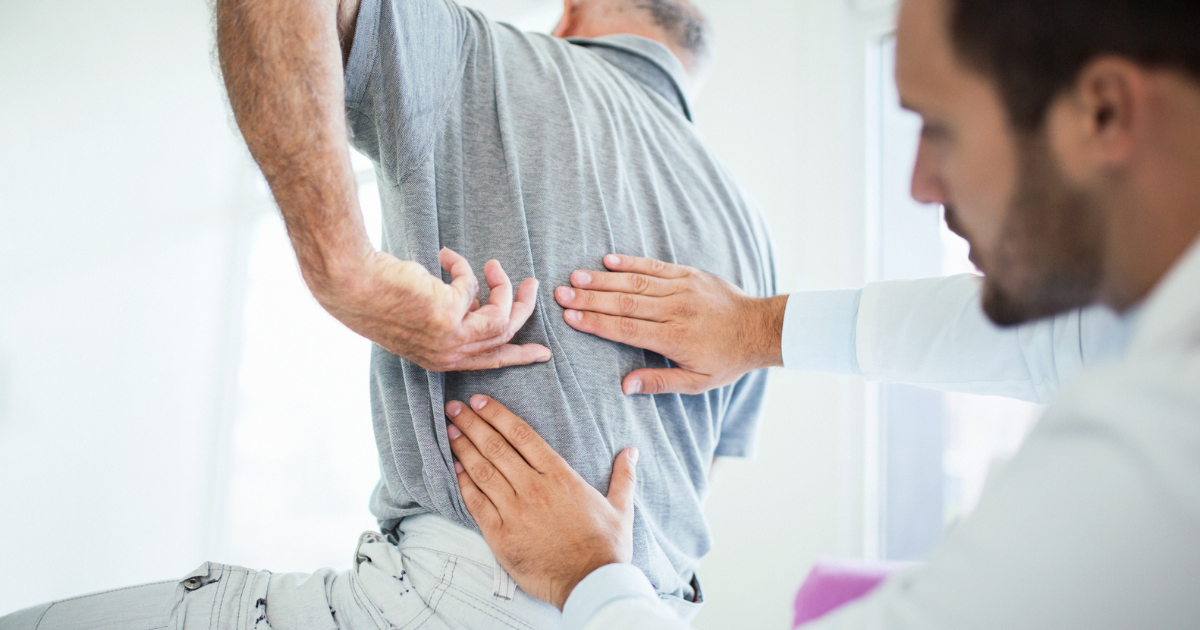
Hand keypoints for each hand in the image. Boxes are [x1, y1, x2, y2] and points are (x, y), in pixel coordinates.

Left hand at [317, 247, 550, 370]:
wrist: (354, 285)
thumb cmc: (380, 297)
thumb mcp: (423, 317)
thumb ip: (453, 318)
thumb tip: (477, 302)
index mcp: (441, 360)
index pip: (490, 362)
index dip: (519, 356)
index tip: (542, 353)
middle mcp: (448, 354)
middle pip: (505, 336)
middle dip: (524, 309)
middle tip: (532, 285)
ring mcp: (451, 337)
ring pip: (501, 315)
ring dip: (503, 285)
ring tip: (494, 264)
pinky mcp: (450, 313)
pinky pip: (473, 285)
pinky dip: (462, 266)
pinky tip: (444, 255)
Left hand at [445, 395, 637, 610]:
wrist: (590, 583)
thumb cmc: (606, 547)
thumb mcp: (621, 507)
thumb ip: (623, 476)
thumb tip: (631, 451)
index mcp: (559, 476)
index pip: (522, 435)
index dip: (497, 414)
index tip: (480, 402)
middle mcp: (534, 487)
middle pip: (496, 447)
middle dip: (472, 424)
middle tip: (454, 408)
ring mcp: (515, 511)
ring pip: (482, 470)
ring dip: (463, 448)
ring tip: (450, 431)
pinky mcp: (501, 535)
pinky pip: (476, 502)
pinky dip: (463, 483)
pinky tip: (454, 468)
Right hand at [554, 254, 786, 394]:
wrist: (760, 328)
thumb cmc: (727, 359)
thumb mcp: (697, 382)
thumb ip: (659, 383)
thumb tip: (624, 386)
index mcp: (674, 338)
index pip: (626, 329)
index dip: (596, 323)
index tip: (570, 318)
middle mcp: (675, 310)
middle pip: (624, 302)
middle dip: (589, 298)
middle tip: (560, 294)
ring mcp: (682, 288)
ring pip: (635, 281)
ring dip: (602, 279)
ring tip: (575, 277)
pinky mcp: (688, 274)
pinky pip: (655, 266)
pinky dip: (630, 262)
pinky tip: (607, 260)